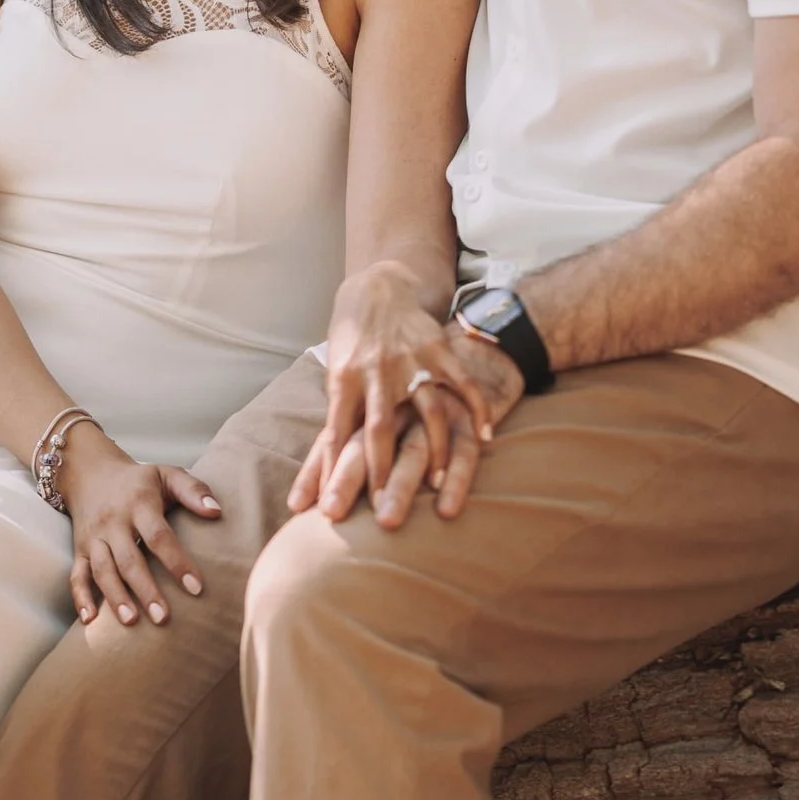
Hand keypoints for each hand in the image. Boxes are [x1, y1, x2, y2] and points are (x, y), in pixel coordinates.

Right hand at [62, 429, 221, 629]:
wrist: (90, 471)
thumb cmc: (139, 480)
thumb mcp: (167, 474)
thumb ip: (193, 490)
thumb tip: (217, 512)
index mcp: (139, 504)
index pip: (159, 536)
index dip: (176, 562)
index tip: (196, 588)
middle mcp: (114, 522)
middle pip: (129, 559)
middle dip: (145, 590)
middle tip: (163, 618)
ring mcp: (94, 537)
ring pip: (103, 570)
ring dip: (116, 597)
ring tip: (132, 622)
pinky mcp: (80, 549)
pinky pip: (76, 575)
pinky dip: (81, 597)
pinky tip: (90, 621)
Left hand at [290, 268, 522, 529]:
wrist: (378, 287)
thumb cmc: (351, 342)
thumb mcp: (335, 375)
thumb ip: (335, 422)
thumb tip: (313, 477)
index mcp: (343, 379)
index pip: (336, 433)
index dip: (334, 472)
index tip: (333, 510)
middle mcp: (375, 370)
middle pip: (378, 428)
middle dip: (381, 471)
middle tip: (384, 512)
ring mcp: (410, 360)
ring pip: (425, 410)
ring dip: (433, 450)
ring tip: (437, 485)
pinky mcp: (438, 350)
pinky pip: (461, 383)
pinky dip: (476, 410)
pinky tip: (486, 438)